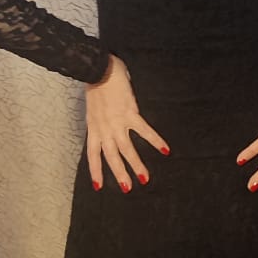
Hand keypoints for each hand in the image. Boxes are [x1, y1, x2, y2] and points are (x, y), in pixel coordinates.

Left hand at [85, 54, 170, 191]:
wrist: (98, 69)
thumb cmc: (96, 83)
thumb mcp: (93, 107)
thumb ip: (100, 118)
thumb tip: (110, 121)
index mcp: (94, 127)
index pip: (92, 155)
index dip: (95, 171)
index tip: (98, 186)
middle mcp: (104, 129)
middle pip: (111, 157)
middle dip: (119, 174)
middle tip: (127, 189)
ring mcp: (117, 122)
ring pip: (126, 149)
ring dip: (136, 165)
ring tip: (145, 178)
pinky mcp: (129, 113)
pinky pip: (144, 131)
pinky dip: (155, 140)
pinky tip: (165, 149)